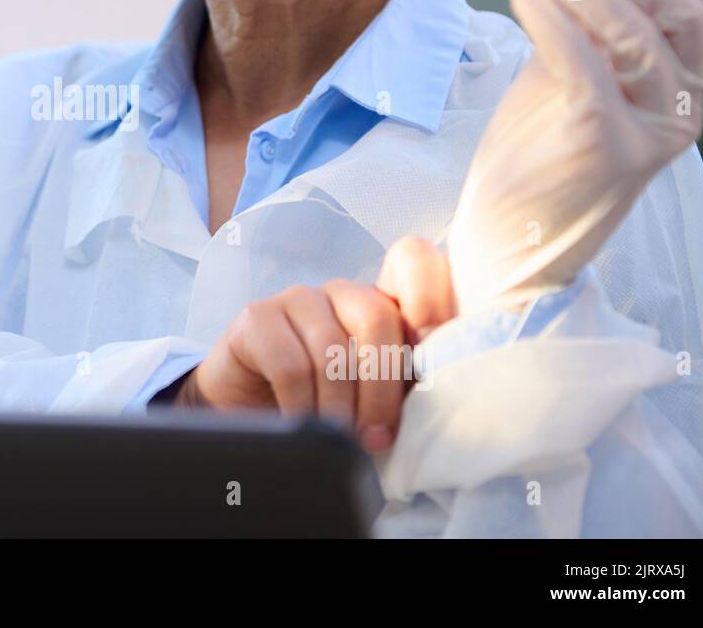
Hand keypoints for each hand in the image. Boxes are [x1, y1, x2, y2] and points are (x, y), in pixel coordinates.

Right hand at [175, 237, 454, 452]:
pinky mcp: (257, 316)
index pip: (415, 262)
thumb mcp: (378, 398)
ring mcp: (298, 299)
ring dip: (339, 407)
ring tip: (339, 439)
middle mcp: (343, 292)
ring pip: (332, 348)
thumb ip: (409, 381)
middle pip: (377, 317)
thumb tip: (449, 380)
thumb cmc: (327, 409)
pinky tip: (302, 425)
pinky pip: (291, 365)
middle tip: (376, 437)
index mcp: (384, 304)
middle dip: (381, 388)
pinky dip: (302, 407)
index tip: (432, 351)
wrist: (253, 419)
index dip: (431, 297)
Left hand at [447, 0, 702, 315]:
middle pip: (674, 5)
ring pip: (637, 31)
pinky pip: (587, 64)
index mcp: (683, 78)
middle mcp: (683, 104)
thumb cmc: (538, 149)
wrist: (508, 236)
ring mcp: (652, 128)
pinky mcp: (607, 145)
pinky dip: (554, 18)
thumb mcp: (571, 70)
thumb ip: (590, 22)